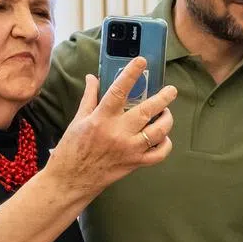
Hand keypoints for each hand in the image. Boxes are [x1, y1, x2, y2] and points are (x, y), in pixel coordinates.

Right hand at [46, 58, 177, 194]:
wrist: (71, 180)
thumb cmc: (72, 149)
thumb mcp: (77, 120)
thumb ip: (90, 97)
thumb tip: (93, 77)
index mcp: (101, 119)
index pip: (119, 91)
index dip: (131, 74)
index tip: (141, 61)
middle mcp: (118, 133)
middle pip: (147, 111)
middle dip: (163, 99)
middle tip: (171, 90)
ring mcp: (129, 149)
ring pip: (158, 132)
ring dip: (167, 120)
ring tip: (166, 113)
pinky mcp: (135, 163)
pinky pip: (159, 154)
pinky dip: (166, 144)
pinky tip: (163, 137)